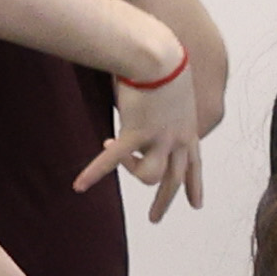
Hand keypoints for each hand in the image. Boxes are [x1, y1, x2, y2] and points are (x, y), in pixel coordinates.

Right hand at [84, 59, 211, 216]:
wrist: (159, 56)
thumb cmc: (163, 66)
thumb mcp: (173, 94)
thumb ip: (165, 108)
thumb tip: (150, 108)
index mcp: (188, 131)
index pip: (195, 165)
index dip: (195, 187)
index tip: (196, 205)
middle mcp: (178, 139)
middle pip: (174, 181)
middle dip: (164, 202)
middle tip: (154, 219)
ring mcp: (160, 138)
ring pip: (149, 176)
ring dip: (131, 173)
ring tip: (118, 168)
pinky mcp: (137, 133)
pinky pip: (114, 161)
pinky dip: (95, 173)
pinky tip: (80, 185)